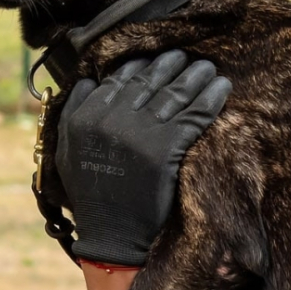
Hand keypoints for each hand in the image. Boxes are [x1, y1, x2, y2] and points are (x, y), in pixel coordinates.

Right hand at [52, 51, 230, 265]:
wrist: (113, 234)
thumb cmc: (92, 195)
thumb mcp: (68, 152)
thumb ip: (76, 112)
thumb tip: (91, 81)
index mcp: (87, 117)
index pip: (119, 80)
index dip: (140, 66)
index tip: (154, 59)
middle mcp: (112, 120)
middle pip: (149, 82)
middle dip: (170, 66)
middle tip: (184, 56)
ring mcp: (141, 133)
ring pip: (174, 94)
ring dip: (195, 76)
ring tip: (208, 67)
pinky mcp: (167, 149)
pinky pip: (195, 115)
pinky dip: (211, 99)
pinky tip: (222, 88)